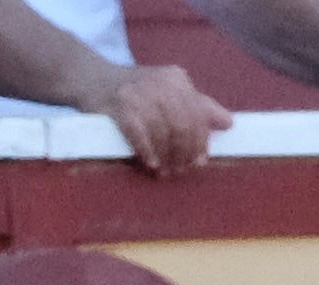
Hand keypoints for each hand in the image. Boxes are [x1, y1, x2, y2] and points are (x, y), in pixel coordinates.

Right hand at [95, 59, 228, 172]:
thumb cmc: (137, 91)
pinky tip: (151, 163)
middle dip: (184, 153)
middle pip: (182, 127)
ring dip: (166, 157)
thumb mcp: (169, 92)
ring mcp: (137, 92)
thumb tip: (229, 123)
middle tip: (181, 170)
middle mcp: (159, 82)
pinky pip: (140, 135)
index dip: (201, 143)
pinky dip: (148, 152)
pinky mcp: (118, 105)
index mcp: (176, 78)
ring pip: (163, 133)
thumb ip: (199, 106)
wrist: (90, 78)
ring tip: (166, 171)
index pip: (198, 117)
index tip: (200, 162)